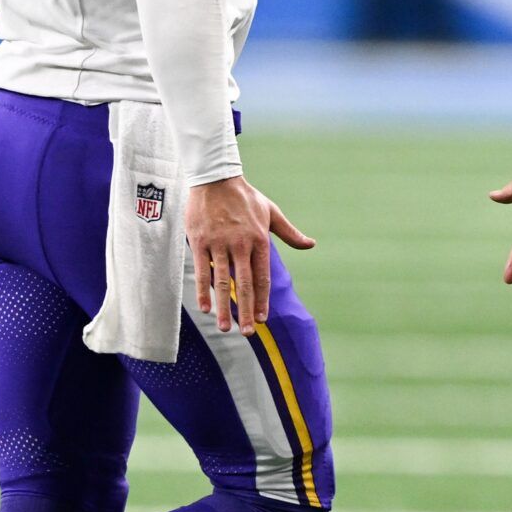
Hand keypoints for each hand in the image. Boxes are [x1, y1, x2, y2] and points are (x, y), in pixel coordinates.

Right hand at [186, 175, 314, 333]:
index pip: (263, 276)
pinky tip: (205, 307)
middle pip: (245, 284)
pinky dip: (203, 291)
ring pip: (222, 281)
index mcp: (260, 239)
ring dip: (224, 307)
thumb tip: (311, 245)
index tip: (263, 318)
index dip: (263, 299)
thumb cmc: (246, 197)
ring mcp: (219, 243)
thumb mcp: (271, 212)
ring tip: (225, 328)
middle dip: (246, 310)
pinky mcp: (200, 241)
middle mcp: (241, 244)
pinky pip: (202, 270)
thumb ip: (289, 233)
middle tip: (248, 332)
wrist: (216, 178)